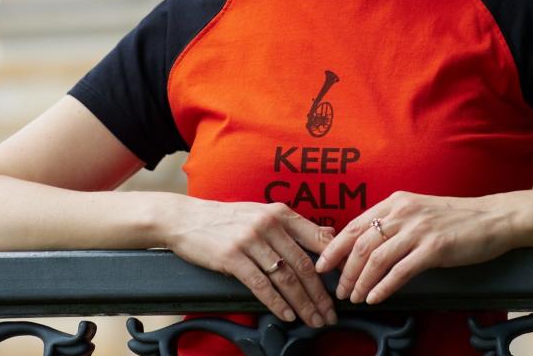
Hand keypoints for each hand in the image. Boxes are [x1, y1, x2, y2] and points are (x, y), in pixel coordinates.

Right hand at [164, 198, 337, 327]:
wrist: (186, 218)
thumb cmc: (226, 219)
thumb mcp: (261, 213)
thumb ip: (291, 226)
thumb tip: (326, 236)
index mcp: (280, 213)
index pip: (317, 240)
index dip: (335, 265)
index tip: (345, 284)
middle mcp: (268, 224)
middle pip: (304, 265)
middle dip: (321, 294)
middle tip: (331, 313)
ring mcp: (250, 240)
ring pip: (286, 278)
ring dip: (303, 303)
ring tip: (314, 320)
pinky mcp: (232, 257)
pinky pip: (261, 285)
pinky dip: (277, 303)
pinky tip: (288, 315)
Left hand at [315, 191, 524, 304]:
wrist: (493, 218)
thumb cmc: (455, 218)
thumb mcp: (417, 211)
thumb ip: (392, 222)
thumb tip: (364, 244)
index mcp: (395, 202)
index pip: (354, 225)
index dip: (334, 248)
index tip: (323, 266)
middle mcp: (403, 213)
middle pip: (361, 244)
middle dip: (344, 271)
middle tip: (339, 289)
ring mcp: (418, 230)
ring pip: (377, 259)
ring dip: (361, 281)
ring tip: (355, 297)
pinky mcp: (435, 248)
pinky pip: (401, 271)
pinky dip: (383, 287)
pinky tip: (376, 298)